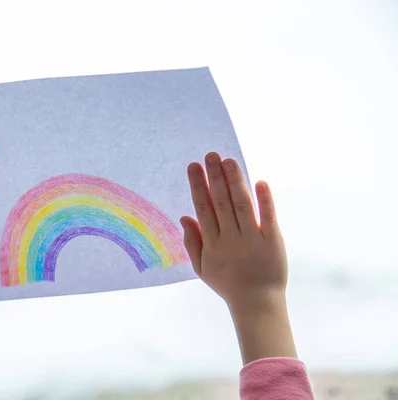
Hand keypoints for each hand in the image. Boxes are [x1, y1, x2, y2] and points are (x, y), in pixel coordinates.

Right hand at [181, 152, 296, 363]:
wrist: (257, 303)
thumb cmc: (228, 284)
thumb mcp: (202, 267)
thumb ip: (192, 242)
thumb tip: (184, 215)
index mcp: (212, 243)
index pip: (204, 208)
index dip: (199, 186)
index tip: (194, 167)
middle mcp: (231, 238)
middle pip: (221, 202)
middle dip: (215, 177)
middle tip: (211, 155)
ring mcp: (252, 239)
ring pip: (241, 206)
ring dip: (235, 182)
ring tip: (229, 161)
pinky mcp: (273, 241)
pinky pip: (268, 218)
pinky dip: (265, 201)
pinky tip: (261, 182)